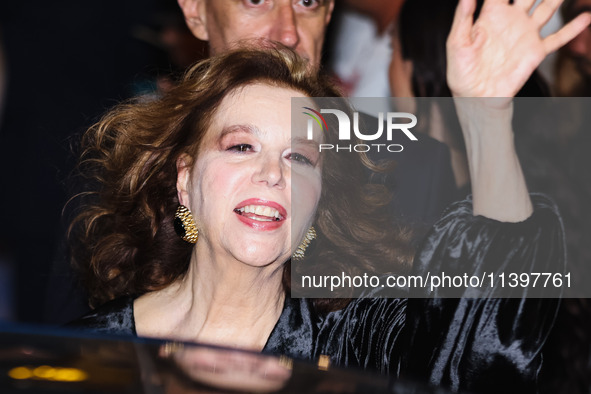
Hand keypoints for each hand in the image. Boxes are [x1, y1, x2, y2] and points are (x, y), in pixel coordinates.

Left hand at [447, 0, 590, 97]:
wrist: (475, 96)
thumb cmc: (461, 70)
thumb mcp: (457, 42)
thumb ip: (463, 17)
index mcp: (491, 14)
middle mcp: (511, 20)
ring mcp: (526, 34)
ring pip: (548, 8)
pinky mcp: (535, 51)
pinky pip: (558, 38)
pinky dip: (573, 28)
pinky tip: (586, 17)